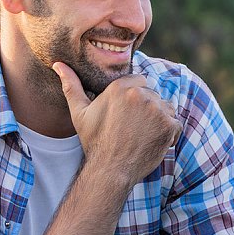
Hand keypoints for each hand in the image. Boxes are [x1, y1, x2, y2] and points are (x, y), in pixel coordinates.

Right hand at [53, 62, 180, 184]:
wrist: (110, 170)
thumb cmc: (94, 141)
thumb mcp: (79, 113)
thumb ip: (72, 86)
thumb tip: (58, 64)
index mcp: (120, 87)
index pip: (140, 81)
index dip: (135, 98)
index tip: (127, 114)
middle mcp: (140, 95)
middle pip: (153, 95)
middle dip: (146, 109)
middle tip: (132, 128)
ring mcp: (156, 109)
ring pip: (165, 108)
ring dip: (159, 119)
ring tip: (142, 135)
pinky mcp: (169, 125)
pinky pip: (175, 123)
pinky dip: (169, 134)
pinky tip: (152, 142)